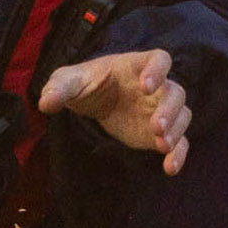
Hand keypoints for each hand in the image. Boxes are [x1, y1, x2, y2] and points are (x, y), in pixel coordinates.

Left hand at [38, 49, 190, 174]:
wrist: (96, 101)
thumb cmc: (87, 84)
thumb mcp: (69, 81)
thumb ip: (59, 87)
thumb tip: (46, 102)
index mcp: (137, 65)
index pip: (159, 58)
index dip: (157, 70)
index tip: (146, 86)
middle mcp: (157, 87)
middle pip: (175, 92)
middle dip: (169, 109)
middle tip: (155, 126)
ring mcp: (162, 109)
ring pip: (182, 115)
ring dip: (175, 130)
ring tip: (161, 145)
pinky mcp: (161, 133)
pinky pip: (179, 142)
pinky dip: (179, 154)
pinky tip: (169, 168)